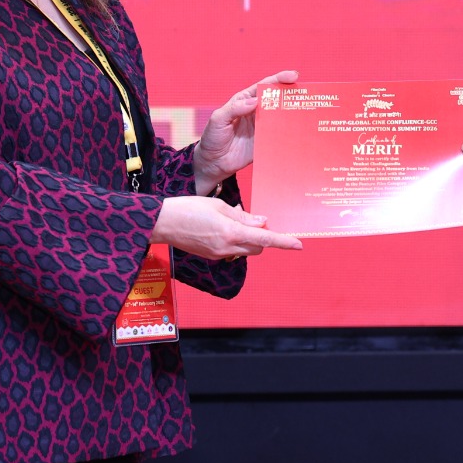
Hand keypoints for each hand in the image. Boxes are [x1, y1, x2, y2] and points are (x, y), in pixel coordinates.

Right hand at [150, 195, 302, 258]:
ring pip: (245, 249)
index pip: (265, 239)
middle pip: (258, 247)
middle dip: (262, 236)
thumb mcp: (219, 206)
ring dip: (248, 238)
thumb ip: (243, 216)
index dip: (283, 242)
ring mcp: (219, 254)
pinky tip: (223, 226)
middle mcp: (227, 248)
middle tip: (254, 218)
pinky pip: (232, 250)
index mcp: (231, 233)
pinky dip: (235, 240)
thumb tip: (262, 222)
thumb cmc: (189, 208)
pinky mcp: (211, 256)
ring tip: (234, 218)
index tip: (299, 244)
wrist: (163, 223)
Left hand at [192, 70, 297, 193]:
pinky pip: (280, 136)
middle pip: (277, 99)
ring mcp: (263, 127)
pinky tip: (300, 132)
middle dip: (292, 94)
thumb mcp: (218, 119)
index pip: (264, 86)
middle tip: (306, 93)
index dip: (279, 79)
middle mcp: (257, 111)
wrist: (213, 162)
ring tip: (308, 111)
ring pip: (282, 116)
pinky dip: (290, 134)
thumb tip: (254, 101)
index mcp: (246, 100)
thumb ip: (234, 109)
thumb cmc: (213, 137)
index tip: (293, 76)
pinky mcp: (266, 142)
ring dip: (294, 113)